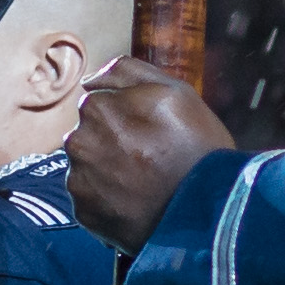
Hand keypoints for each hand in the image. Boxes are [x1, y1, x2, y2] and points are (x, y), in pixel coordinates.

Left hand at [67, 58, 234, 249]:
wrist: (206, 210)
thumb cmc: (195, 147)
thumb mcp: (175, 91)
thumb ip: (126, 71)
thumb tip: (90, 79)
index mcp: (96, 107)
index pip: (99, 104)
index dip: (126, 118)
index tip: (149, 133)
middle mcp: (79, 142)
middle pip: (89, 136)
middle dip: (112, 144)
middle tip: (148, 159)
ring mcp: (79, 180)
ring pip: (88, 168)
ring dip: (108, 172)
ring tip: (143, 185)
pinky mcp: (84, 213)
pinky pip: (91, 200)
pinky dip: (107, 201)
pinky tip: (134, 203)